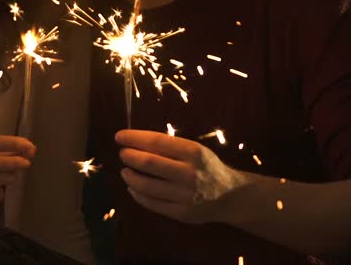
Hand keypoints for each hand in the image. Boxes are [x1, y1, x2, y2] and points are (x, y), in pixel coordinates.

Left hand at [116, 129, 249, 223]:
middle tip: (122, 154)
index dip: (134, 138)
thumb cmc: (207, 167)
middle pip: (149, 163)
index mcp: (193, 152)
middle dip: (129, 156)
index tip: (119, 136)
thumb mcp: (195, 150)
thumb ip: (170, 147)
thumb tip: (136, 141)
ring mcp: (185, 195)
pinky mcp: (181, 213)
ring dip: (130, 176)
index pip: (157, 141)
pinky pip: (152, 203)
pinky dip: (137, 194)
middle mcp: (189, 173)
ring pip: (146, 186)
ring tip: (125, 171)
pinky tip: (133, 188)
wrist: (231, 196)